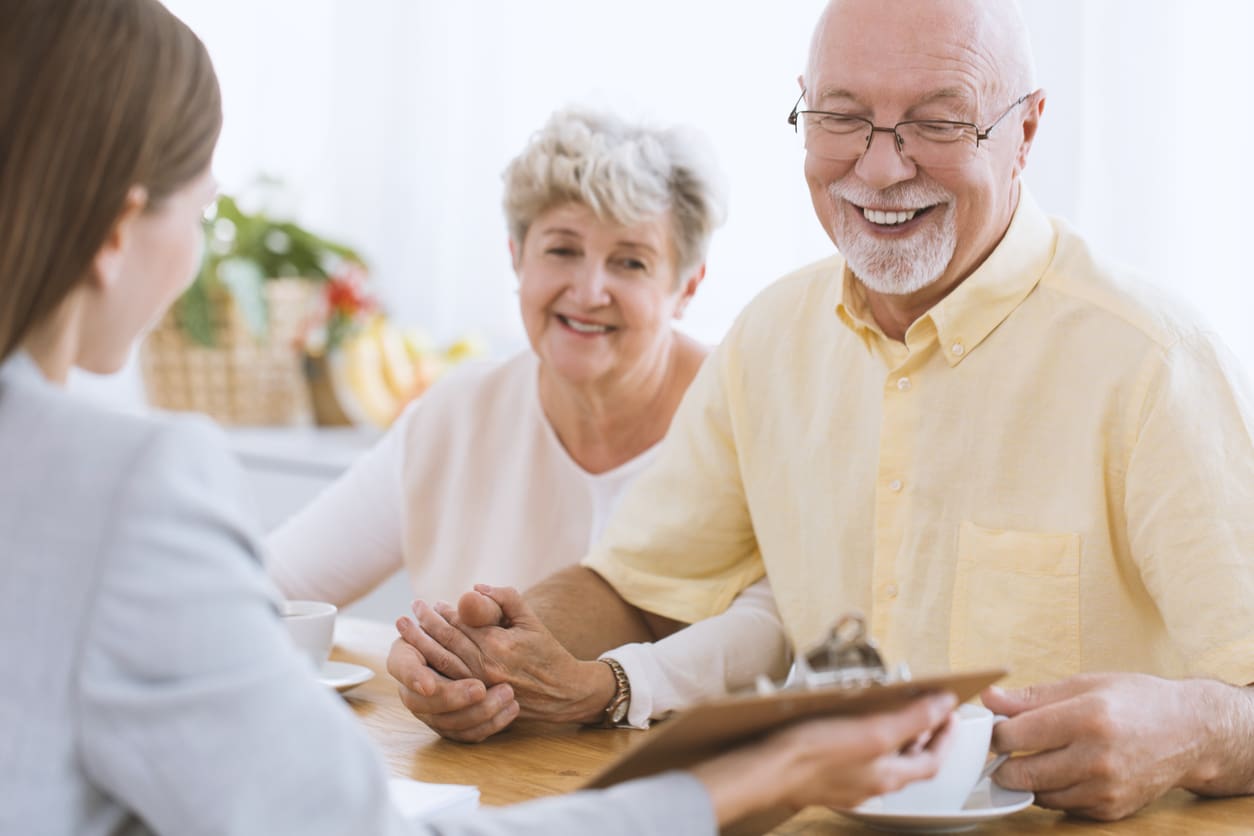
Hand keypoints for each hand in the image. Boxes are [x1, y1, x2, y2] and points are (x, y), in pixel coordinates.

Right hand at [386, 620, 518, 742]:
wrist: (512, 654)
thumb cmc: (496, 627)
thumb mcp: (495, 613)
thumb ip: (484, 607)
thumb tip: (472, 595)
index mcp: (411, 650)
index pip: (401, 665)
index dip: (413, 676)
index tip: (430, 685)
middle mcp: (414, 683)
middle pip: (420, 701)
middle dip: (451, 697)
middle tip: (480, 689)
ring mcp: (430, 708)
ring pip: (443, 722)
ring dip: (475, 712)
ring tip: (507, 694)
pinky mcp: (451, 724)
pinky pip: (464, 735)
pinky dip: (487, 725)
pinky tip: (510, 709)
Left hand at [410, 585, 615, 723]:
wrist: (564, 691)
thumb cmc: (548, 652)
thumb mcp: (531, 619)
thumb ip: (506, 599)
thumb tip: (475, 589)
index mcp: (498, 644)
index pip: (460, 623)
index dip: (442, 613)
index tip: (430, 604)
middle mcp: (485, 666)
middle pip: (445, 642)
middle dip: (423, 627)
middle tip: (408, 614)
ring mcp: (480, 686)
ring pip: (442, 663)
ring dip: (422, 646)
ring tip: (406, 633)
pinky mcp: (480, 699)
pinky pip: (450, 681)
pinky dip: (433, 668)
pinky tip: (423, 658)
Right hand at [691, 691, 957, 822]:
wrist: (768, 770)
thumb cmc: (813, 754)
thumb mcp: (873, 731)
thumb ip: (912, 719)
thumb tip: (942, 706)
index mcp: (888, 777)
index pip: (933, 760)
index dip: (945, 735)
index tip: (949, 713)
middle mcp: (871, 785)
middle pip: (909, 762)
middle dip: (921, 735)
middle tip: (925, 710)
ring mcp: (848, 784)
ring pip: (882, 761)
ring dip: (893, 738)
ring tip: (892, 711)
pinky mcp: (825, 777)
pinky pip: (856, 760)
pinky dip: (865, 743)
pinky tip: (851, 727)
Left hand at [983, 672, 1215, 819]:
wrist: (1190, 733)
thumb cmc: (1136, 701)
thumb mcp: (1084, 684)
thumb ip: (1032, 697)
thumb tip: (988, 700)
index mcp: (1086, 719)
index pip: (1015, 736)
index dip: (995, 733)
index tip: (993, 728)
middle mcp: (1097, 759)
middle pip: (1021, 773)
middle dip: (1003, 761)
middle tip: (1004, 748)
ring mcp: (1105, 790)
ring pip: (1038, 794)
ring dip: (1027, 779)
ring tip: (1036, 756)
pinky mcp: (1111, 810)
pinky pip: (1062, 806)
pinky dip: (1053, 791)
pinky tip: (1063, 770)